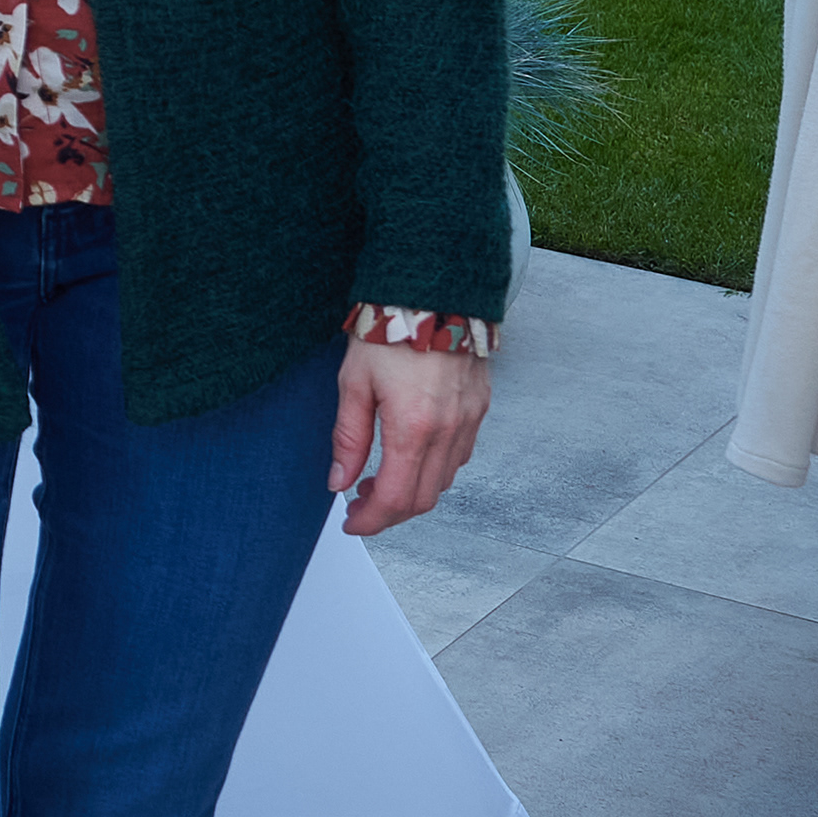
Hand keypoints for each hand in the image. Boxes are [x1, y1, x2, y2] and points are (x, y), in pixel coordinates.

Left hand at [331, 335, 491, 532]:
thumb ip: (348, 437)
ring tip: (377, 479)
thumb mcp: (353, 382)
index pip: (395, 498)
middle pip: (422, 499)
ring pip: (443, 482)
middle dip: (389, 511)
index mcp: (413, 428)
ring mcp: (469, 423)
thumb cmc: (389, 329)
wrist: (432, 293)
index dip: (371, 520)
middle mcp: (448, 432)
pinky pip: (458, 458)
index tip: (352, 523)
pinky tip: (408, 456)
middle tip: (359, 503)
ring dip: (411, 492)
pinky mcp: (478, 411)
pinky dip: (432, 470)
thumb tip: (339, 480)